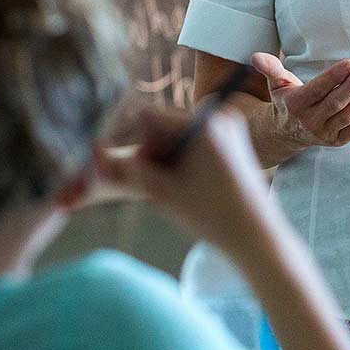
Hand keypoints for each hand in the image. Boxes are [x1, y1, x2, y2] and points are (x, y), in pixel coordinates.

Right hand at [100, 107, 274, 249]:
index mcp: (204, 122)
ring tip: (177, 190)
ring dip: (164, 160)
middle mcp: (219, 115)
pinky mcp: (231, 139)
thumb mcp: (161, 192)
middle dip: (151, 154)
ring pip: (174, 136)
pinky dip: (181, 162)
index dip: (132, 144)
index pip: (147, 116)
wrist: (257, 235)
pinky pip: (191, 142)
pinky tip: (189, 186)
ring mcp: (228, 126)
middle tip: (161, 186)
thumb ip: (125, 171)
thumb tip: (91, 155)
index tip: (131, 171)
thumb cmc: (212, 215)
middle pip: (162, 125)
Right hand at [251, 53, 349, 147]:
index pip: (318, 89)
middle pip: (335, 102)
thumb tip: (255, 57)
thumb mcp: (277, 84)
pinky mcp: (335, 141)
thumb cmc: (286, 100)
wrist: (286, 132)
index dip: (335, 76)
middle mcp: (309, 120)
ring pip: (346, 116)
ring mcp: (323, 132)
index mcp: (295, 103)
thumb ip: (271, 69)